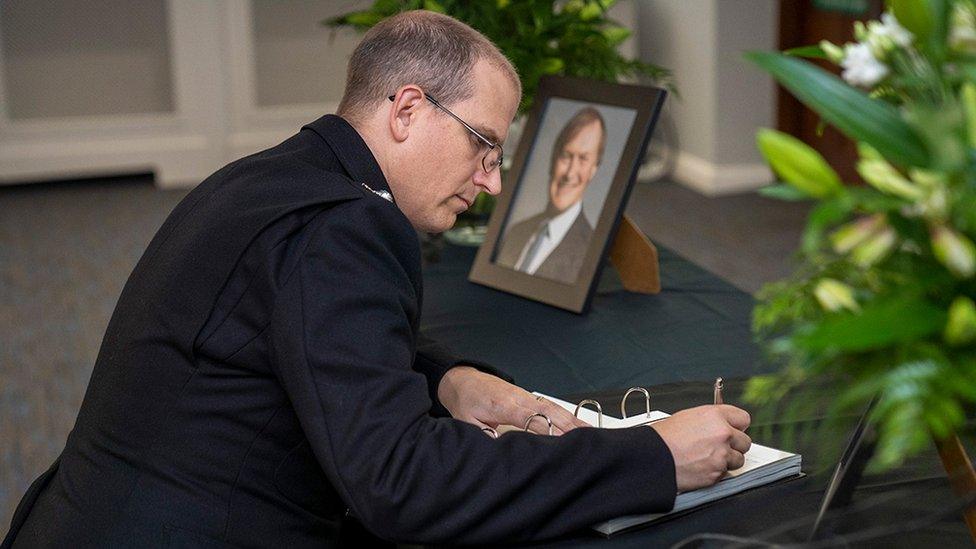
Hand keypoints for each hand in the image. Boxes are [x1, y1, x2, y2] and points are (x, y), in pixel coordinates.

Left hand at [437, 366, 589, 434]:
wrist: (463, 379)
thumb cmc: (466, 401)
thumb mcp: (468, 422)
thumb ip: (485, 436)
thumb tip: (503, 450)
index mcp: (503, 405)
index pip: (530, 419)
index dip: (547, 431)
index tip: (561, 443)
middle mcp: (518, 398)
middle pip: (548, 412)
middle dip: (567, 426)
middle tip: (585, 440)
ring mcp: (525, 395)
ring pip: (553, 407)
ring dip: (572, 420)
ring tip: (590, 433)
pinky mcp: (528, 396)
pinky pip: (550, 406)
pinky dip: (566, 414)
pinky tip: (578, 424)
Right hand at [650, 405, 751, 491]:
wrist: (654, 458)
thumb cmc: (663, 438)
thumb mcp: (687, 417)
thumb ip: (711, 420)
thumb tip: (720, 424)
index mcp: (715, 415)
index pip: (743, 418)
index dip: (737, 426)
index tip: (733, 430)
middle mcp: (722, 434)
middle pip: (745, 441)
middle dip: (734, 445)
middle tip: (719, 447)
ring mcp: (722, 454)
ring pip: (738, 460)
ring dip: (727, 460)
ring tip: (708, 458)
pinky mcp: (717, 473)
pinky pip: (726, 473)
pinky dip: (716, 472)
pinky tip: (702, 466)